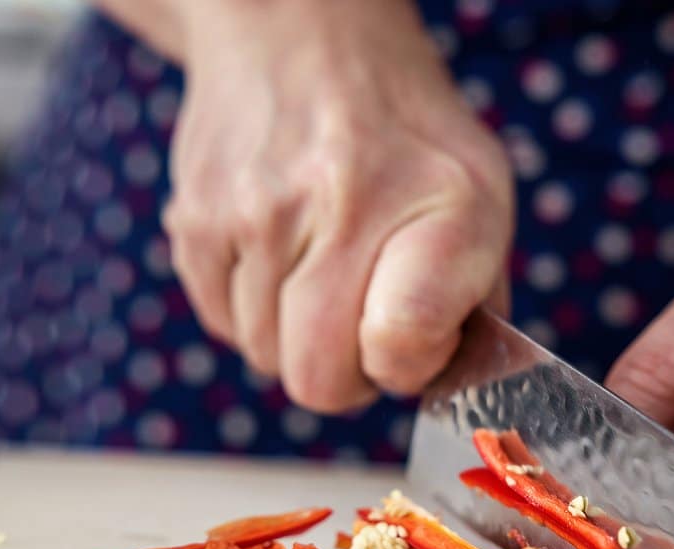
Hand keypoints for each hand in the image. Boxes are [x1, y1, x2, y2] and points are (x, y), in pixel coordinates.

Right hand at [163, 1, 512, 411]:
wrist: (303, 32)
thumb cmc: (406, 134)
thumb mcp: (479, 194)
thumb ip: (478, 299)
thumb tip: (450, 388)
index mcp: (437, 203)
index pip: (399, 342)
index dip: (404, 366)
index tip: (409, 339)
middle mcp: (339, 202)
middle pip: (317, 379)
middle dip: (346, 373)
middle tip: (362, 327)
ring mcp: (254, 211)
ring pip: (264, 357)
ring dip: (295, 338)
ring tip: (320, 271)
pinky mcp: (194, 217)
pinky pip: (221, 324)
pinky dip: (251, 311)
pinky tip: (279, 256)